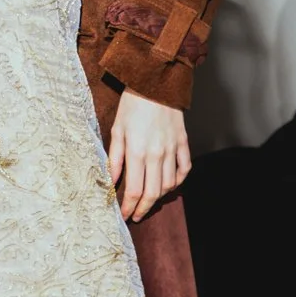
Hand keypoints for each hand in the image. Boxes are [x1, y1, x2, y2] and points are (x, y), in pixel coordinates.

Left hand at [107, 92, 189, 222]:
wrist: (156, 82)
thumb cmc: (132, 104)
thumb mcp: (117, 129)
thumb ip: (114, 158)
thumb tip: (110, 181)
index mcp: (137, 152)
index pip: (135, 190)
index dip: (129, 207)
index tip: (125, 215)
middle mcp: (157, 154)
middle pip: (153, 193)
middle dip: (144, 208)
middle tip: (136, 215)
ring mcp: (172, 149)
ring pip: (169, 184)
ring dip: (159, 197)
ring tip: (149, 200)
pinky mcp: (183, 142)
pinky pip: (184, 168)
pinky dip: (178, 181)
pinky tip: (170, 184)